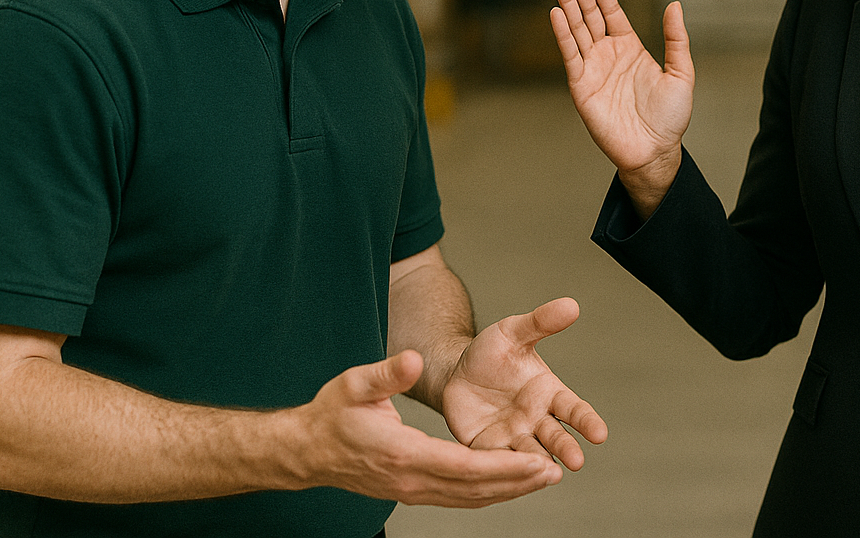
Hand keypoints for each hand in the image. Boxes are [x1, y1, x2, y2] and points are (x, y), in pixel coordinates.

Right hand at [294, 350, 560, 506]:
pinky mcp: (411, 490)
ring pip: (468, 498)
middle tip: (552, 472)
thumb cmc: (331, 414)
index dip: (501, 467)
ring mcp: (411, 490)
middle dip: (516, 482)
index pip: (462, 466)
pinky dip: (485, 493)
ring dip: (506, 491)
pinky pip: (456, 498)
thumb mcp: (355, 383)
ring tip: (541, 479)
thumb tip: (413, 362)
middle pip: (473, 488)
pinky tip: (506, 485)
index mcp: (403, 453)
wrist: (306, 450)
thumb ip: (387, 373)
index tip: (533, 462)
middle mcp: (411, 479)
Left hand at [440, 298, 607, 471]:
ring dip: (540, 465)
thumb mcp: (512, 332)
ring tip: (550, 475)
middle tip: (576, 461)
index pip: (574, 409)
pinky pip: (497, 462)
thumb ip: (540, 322)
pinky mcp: (487, 448)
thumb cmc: (491, 352)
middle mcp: (536, 419)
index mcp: (548, 392)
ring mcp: (513, 436)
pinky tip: (512, 478)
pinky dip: (506, 472)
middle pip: (556, 437)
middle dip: (566, 449)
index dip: (587, 421)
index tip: (600, 434)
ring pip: (530, 455)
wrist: (454, 372)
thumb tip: (570, 305)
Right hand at [549, 0, 693, 213]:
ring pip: (576, 27)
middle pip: (588, 11)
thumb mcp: (682, 73)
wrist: (655, 151)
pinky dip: (562, 33)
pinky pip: (570, 54)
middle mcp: (607, 53)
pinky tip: (556, 12)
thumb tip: (675, 4)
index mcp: (630, 46)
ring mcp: (592, 68)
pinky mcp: (581, 86)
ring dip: (565, 1)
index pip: (609, 9)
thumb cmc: (671, 117)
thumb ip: (676, 39)